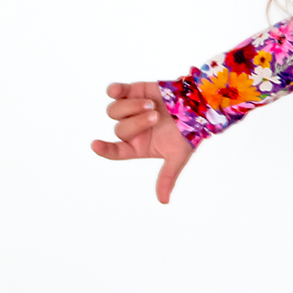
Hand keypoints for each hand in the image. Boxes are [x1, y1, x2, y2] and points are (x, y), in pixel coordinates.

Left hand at [91, 81, 192, 203]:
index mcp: (139, 147)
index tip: (95, 145)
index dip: (105, 149)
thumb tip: (163, 201)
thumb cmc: (188, 133)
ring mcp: (130, 111)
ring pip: (113, 111)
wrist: (197, 106)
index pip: (116, 151)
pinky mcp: (132, 92)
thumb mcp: (177, 157)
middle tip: (156, 116)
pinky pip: (114, 92)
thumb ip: (167, 177)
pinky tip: (120, 91)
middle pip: (119, 129)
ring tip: (151, 104)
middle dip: (137, 122)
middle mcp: (132, 130)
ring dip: (132, 106)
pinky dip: (114, 91)